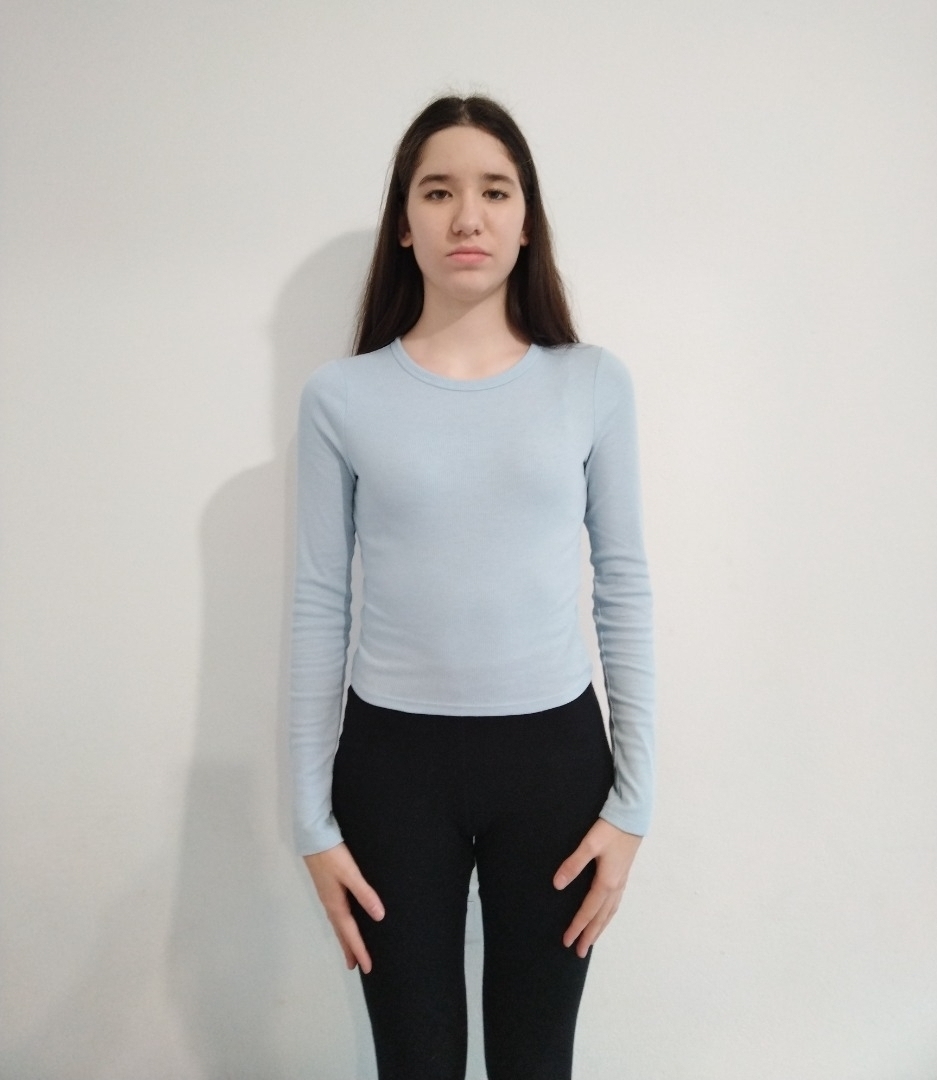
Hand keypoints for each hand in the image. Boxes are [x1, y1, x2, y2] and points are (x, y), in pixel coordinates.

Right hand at [304, 843, 384, 972]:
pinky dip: (340, 925)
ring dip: (344, 938)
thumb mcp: (351, 873)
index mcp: (336, 904)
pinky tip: (343, 921)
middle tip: (355, 967)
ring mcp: (327, 896)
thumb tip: (379, 916)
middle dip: (349, 949)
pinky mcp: (326, 888)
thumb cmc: (333, 856)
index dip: (359, 950)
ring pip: (337, 924)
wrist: (313, 837)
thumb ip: (365, 894)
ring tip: (350, 950)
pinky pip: (335, 914)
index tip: (367, 967)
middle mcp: (330, 904)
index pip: (350, 933)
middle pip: (341, 932)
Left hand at [553, 819, 641, 957]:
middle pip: (601, 918)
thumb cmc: (610, 830)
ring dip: (600, 928)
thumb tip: (557, 884)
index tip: (567, 941)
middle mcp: (616, 887)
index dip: (577, 927)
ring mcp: (622, 882)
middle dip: (589, 935)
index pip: (588, 911)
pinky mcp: (624, 876)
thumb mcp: (589, 844)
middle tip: (579, 952)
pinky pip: (615, 904)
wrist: (633, 817)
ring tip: (591, 940)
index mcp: (606, 882)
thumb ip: (573, 864)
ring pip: (610, 913)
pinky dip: (608, 916)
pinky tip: (605, 916)